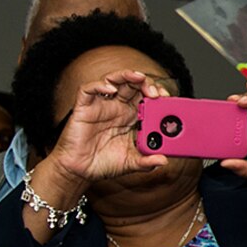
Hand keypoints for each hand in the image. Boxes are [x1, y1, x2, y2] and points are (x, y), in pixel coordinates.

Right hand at [45, 68, 168, 186]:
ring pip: (113, 80)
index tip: (167, 98)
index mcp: (132, 117)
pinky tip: (111, 90)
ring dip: (127, 75)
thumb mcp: (131, 163)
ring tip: (139, 78)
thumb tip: (164, 160)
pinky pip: (88, 90)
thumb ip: (147, 161)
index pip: (147, 97)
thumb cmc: (105, 163)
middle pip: (133, 85)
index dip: (158, 93)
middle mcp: (118, 108)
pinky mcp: (83, 108)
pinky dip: (99, 85)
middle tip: (155, 92)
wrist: (80, 171)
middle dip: (146, 83)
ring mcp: (101, 106)